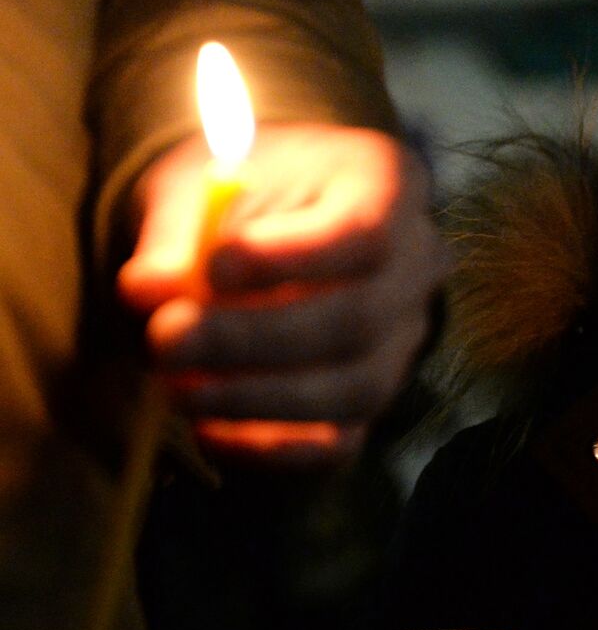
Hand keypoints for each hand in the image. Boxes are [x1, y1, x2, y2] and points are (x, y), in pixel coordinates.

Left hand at [118, 123, 449, 464]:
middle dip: (256, 340)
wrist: (268, 215)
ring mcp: (403, 338)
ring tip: (178, 389)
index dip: (296, 259)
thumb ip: (179, 232)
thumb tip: (150, 289)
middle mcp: (416, 266)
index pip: (367, 234)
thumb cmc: (242, 187)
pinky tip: (207, 433)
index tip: (214, 267)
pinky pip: (340, 442)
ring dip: (259, 399)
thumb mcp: (205, 179)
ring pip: (357, 388)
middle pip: (361, 319)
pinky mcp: (371, 397)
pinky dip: (271, 450)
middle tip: (168, 340)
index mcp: (389, 187)